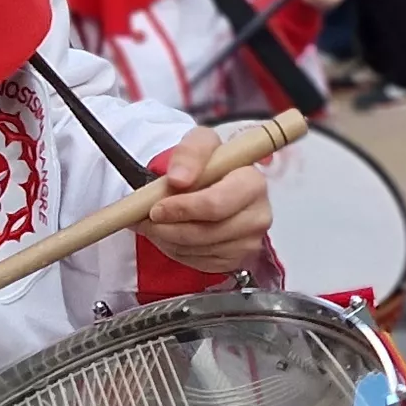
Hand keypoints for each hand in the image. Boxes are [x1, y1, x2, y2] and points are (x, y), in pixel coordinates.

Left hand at [138, 127, 274, 271]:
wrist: (216, 183)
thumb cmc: (210, 164)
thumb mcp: (200, 143)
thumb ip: (190, 153)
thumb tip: (178, 179)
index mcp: (253, 183)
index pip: (215, 205)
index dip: (183, 208)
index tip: (156, 208)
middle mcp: (258, 216)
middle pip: (205, 233)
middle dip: (168, 228)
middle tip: (146, 219)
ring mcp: (249, 242)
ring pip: (197, 249)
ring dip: (168, 239)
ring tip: (155, 224)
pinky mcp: (237, 260)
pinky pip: (198, 262)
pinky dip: (177, 251)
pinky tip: (171, 234)